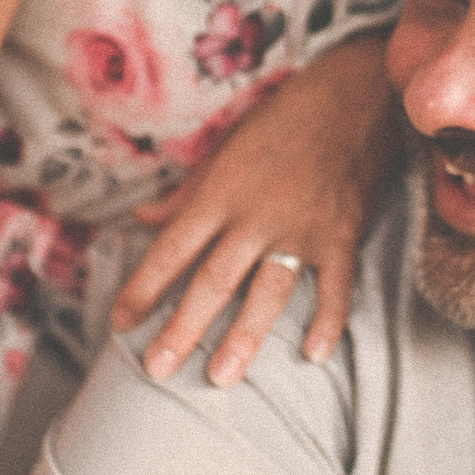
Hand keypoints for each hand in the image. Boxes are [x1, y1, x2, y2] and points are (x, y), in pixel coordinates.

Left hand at [111, 33, 400, 384]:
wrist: (353, 97)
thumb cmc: (282, 120)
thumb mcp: (225, 148)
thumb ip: (185, 192)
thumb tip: (143, 220)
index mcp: (221, 191)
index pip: (172, 249)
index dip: (143, 288)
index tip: (120, 323)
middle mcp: (256, 215)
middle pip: (213, 280)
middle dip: (182, 328)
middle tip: (156, 369)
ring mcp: (301, 228)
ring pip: (267, 292)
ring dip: (245, 337)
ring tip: (223, 377)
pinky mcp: (341, 235)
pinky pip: (334, 287)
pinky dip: (327, 321)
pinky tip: (313, 354)